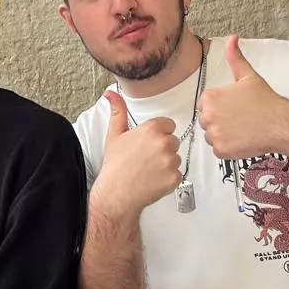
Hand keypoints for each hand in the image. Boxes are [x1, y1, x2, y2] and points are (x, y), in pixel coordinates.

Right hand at [94, 90, 181, 217]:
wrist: (116, 194)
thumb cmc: (115, 166)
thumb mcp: (114, 135)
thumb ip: (117, 111)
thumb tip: (111, 94)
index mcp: (151, 129)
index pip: (168, 125)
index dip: (158, 134)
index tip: (147, 143)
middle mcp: (163, 143)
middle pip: (173, 140)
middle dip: (163, 148)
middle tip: (146, 158)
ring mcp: (171, 161)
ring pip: (176, 157)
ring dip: (166, 163)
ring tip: (148, 169)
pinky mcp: (175, 178)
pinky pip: (177, 173)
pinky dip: (168, 178)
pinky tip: (153, 179)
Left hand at [199, 36, 288, 158]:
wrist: (281, 123)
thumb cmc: (266, 101)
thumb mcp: (248, 76)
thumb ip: (235, 57)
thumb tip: (232, 38)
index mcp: (210, 98)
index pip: (205, 106)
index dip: (221, 107)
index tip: (235, 108)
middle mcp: (208, 116)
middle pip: (207, 122)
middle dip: (220, 122)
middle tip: (241, 120)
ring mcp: (214, 134)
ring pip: (212, 136)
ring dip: (224, 135)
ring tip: (243, 129)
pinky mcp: (221, 150)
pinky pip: (219, 150)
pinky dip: (230, 148)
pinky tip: (243, 140)